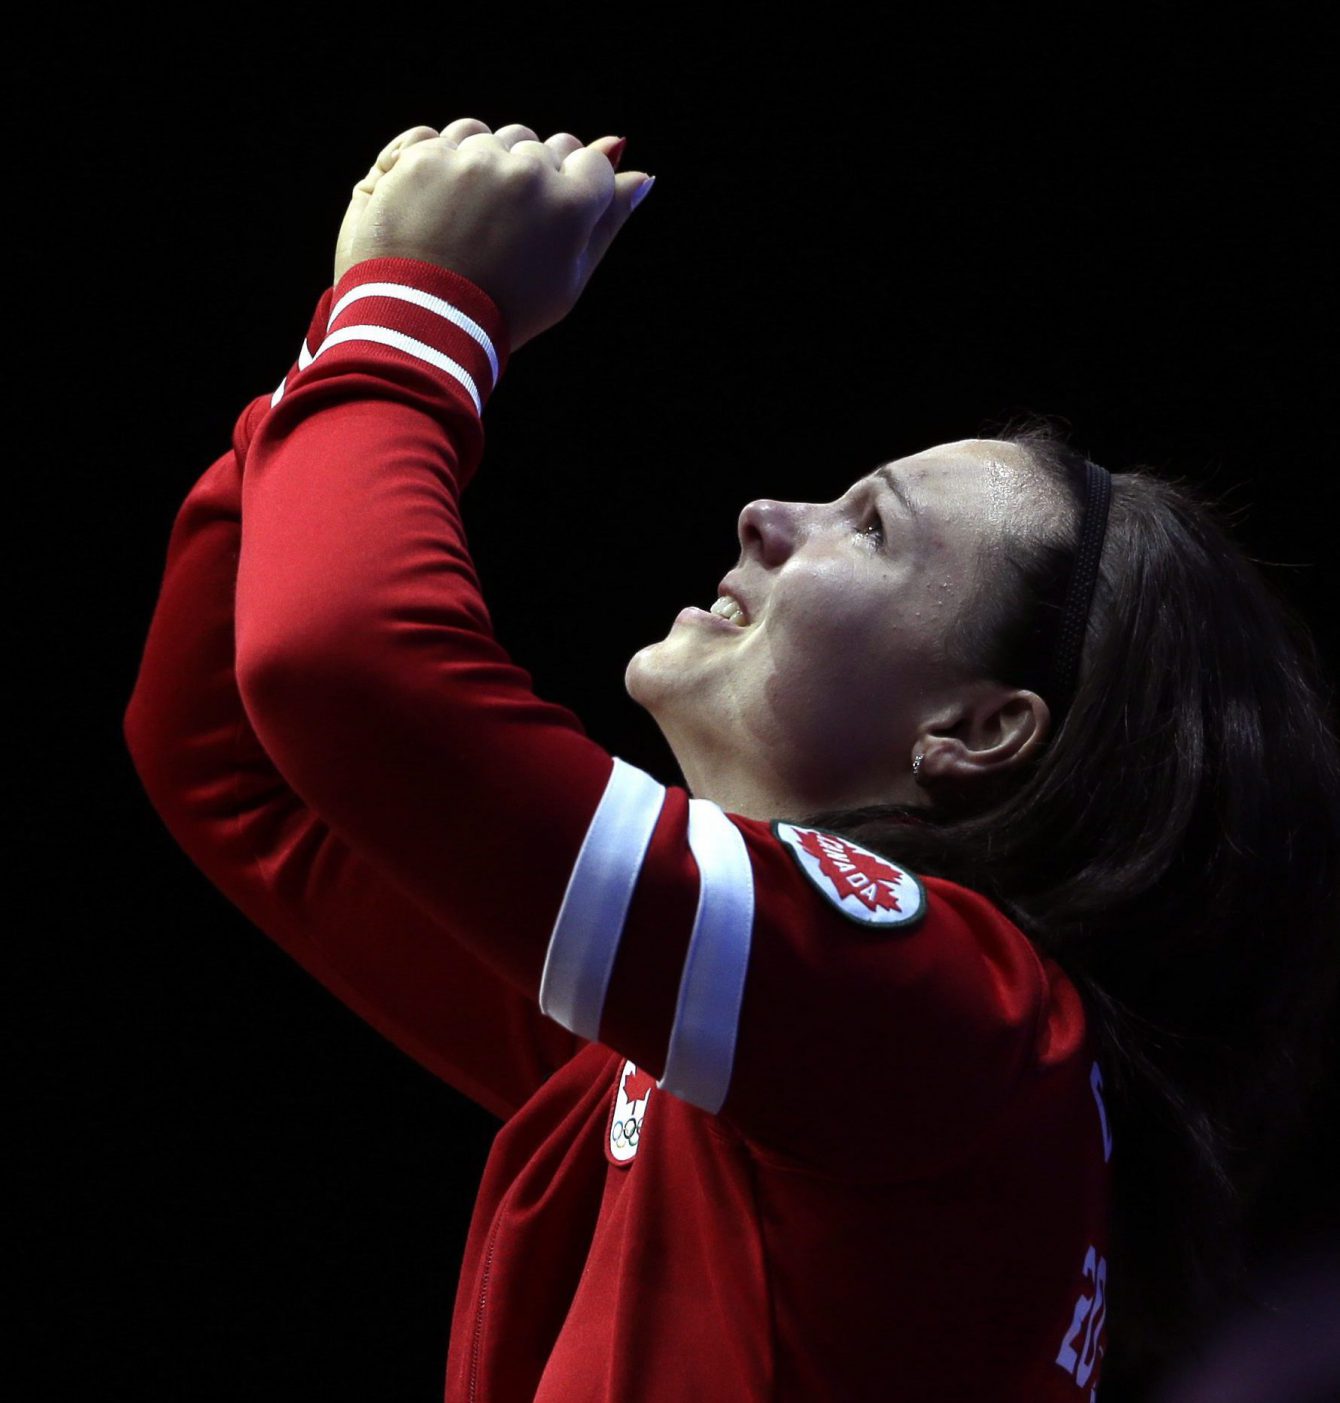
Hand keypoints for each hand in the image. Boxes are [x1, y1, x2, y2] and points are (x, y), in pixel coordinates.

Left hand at [334, 118, 650, 351]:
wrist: (426, 327)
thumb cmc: (506, 311)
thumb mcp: (570, 277)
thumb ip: (608, 220)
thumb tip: (643, 176)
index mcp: (570, 204)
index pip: (589, 160)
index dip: (570, 186)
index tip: (545, 219)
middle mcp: (526, 172)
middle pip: (536, 145)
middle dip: (523, 179)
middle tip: (499, 233)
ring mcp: (471, 161)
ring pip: (485, 135)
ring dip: (478, 165)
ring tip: (462, 220)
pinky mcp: (423, 158)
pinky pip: (435, 137)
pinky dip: (433, 165)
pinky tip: (431, 207)